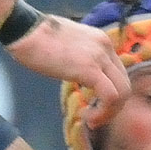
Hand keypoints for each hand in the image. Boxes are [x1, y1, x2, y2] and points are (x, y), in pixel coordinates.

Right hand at [3, 17, 128, 125]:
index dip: (111, 93)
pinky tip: (88, 118)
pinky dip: (103, 112)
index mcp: (102, 42)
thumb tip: (75, 71)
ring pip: (123, 91)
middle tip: (97, 119)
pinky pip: (109, 95)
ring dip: (110, 112)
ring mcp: (100, 57)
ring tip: (92, 121)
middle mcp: (106, 48)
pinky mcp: (89, 69)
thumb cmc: (35, 36)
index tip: (95, 107)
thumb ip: (78, 57)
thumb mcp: (66, 44)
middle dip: (115, 106)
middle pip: (125, 83)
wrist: (25, 29)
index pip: (118, 72)